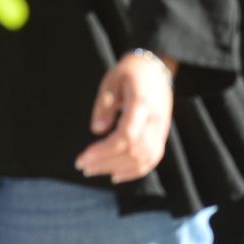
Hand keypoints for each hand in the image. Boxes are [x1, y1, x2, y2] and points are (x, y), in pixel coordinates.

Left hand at [75, 51, 174, 182]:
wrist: (158, 67)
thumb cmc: (132, 71)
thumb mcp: (112, 80)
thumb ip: (104, 104)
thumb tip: (97, 130)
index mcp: (142, 104)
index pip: (127, 136)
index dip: (104, 151)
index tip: (83, 156)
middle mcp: (155, 120)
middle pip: (133, 151)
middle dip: (105, 163)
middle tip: (82, 165)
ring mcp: (161, 129)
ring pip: (144, 159)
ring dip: (117, 168)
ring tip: (94, 170)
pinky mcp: (162, 134)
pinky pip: (152, 159)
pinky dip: (134, 171)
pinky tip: (116, 175)